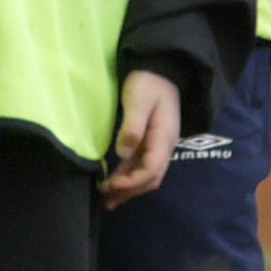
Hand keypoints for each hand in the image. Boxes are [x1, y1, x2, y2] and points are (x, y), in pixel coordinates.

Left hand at [102, 68, 179, 204]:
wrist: (160, 70)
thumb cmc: (148, 83)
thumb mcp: (138, 101)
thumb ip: (132, 126)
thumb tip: (124, 153)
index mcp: (164, 138)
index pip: (151, 169)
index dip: (132, 182)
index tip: (112, 186)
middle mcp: (164, 145)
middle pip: (151, 178)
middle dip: (130, 191)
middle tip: (106, 200)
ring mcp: (158, 144)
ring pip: (146, 174)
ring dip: (129, 188)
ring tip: (108, 199)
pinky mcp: (150, 142)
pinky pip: (141, 165)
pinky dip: (129, 177)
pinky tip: (116, 183)